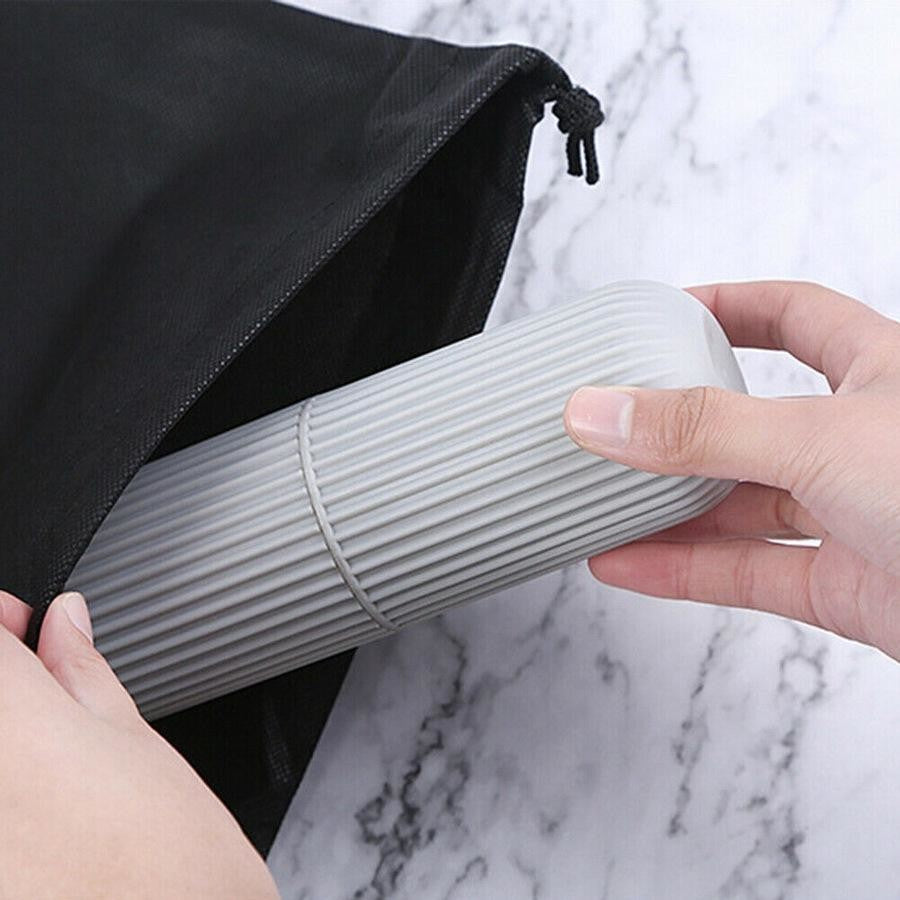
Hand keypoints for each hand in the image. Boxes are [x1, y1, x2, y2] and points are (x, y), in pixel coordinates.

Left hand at [0, 590, 277, 898]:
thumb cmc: (176, 870)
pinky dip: (12, 796)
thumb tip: (63, 622)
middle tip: (39, 690)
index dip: (4, 622)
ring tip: (46, 769)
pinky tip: (38, 816)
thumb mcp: (139, 745)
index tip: (25, 628)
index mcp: (11, 729)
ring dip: (10, 745)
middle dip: (10, 686)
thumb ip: (83, 675)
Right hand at [564, 281, 899, 659]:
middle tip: (616, 423)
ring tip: (599, 501)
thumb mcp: (823, 439)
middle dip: (678, 424)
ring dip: (667, 508)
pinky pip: (747, 571)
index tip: (661, 314)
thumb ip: (703, 430)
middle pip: (749, 420)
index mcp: (880, 370)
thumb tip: (604, 411)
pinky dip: (682, 570)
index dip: (725, 307)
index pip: (790, 316)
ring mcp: (854, 515)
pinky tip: (629, 563)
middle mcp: (863, 440)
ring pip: (741, 505)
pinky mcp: (848, 586)